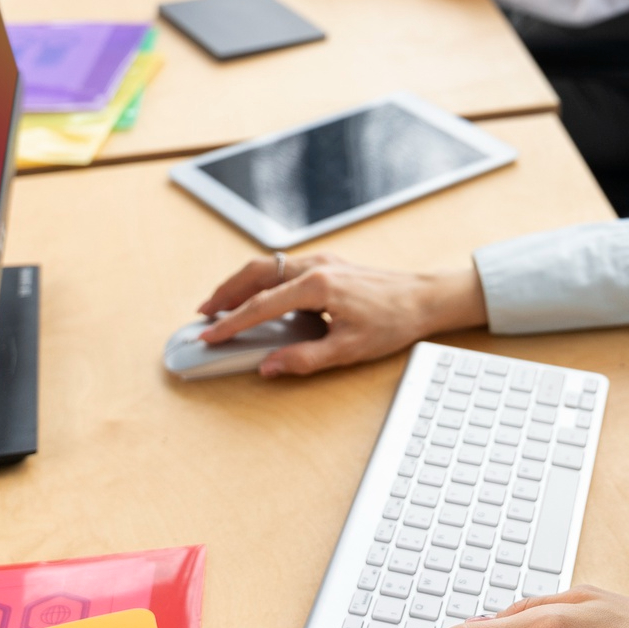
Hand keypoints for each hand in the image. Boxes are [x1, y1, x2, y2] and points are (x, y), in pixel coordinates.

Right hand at [194, 253, 485, 375]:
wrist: (425, 299)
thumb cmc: (392, 323)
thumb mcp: (348, 350)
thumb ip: (304, 359)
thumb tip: (268, 366)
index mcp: (317, 287)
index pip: (261, 305)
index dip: (231, 323)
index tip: (209, 336)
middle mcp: (317, 266)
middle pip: (256, 273)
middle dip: (225, 292)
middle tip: (203, 314)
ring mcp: (323, 261)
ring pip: (269, 265)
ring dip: (241, 283)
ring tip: (221, 304)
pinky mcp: (330, 263)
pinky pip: (285, 266)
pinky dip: (262, 279)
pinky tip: (258, 294)